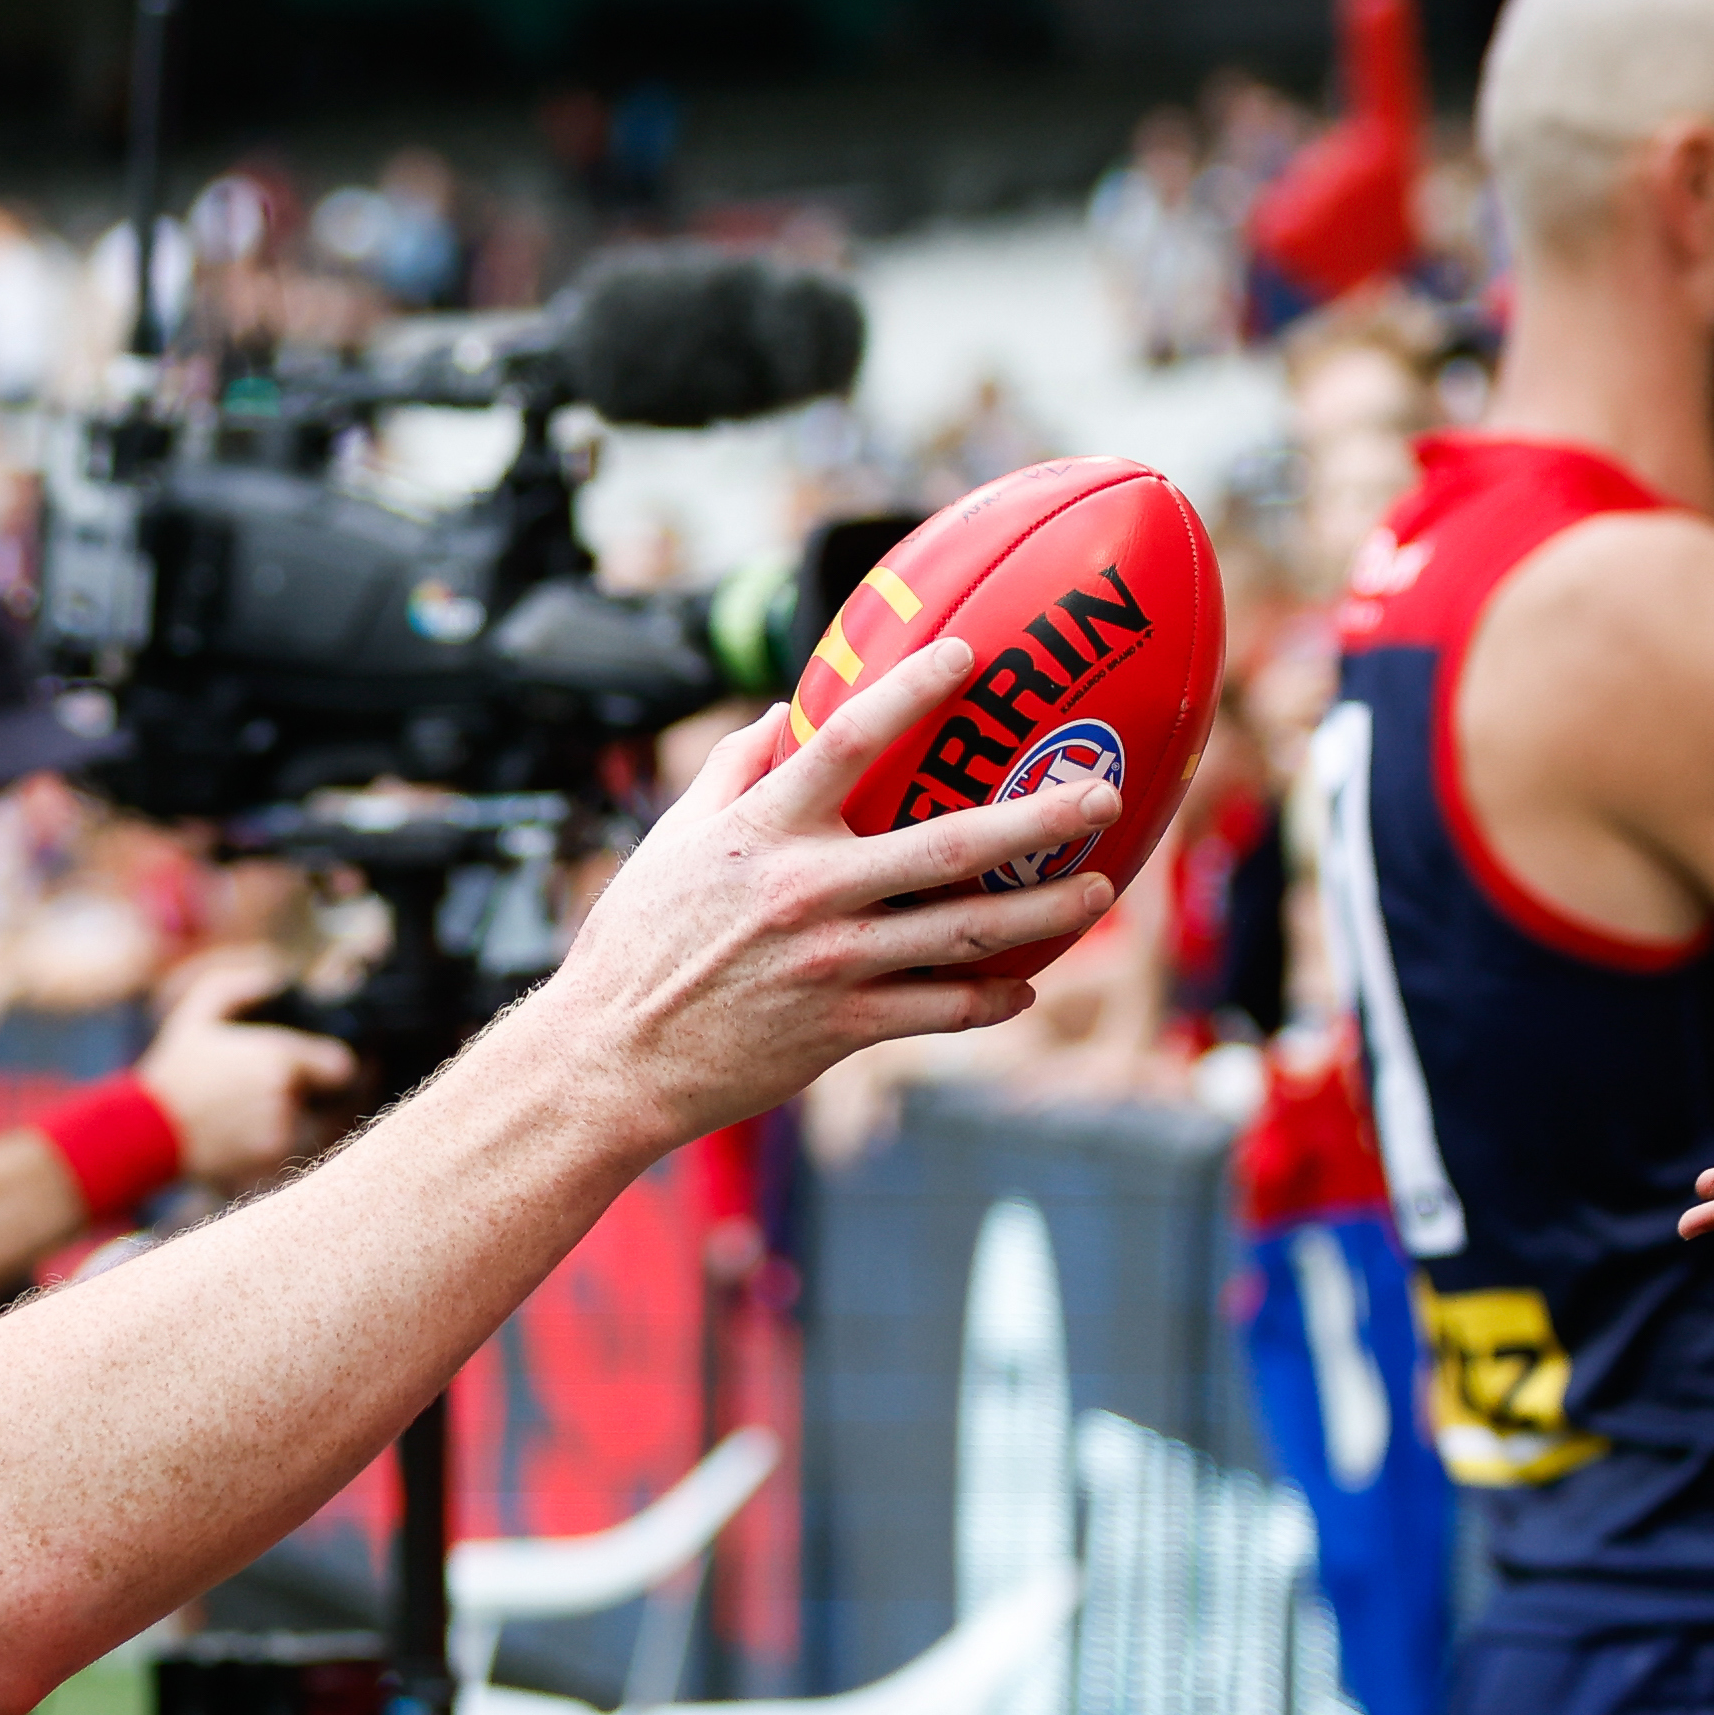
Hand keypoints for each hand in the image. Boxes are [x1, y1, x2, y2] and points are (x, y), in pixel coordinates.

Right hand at [134, 951, 358, 1186]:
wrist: (147, 1133)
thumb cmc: (173, 1072)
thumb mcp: (196, 1016)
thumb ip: (235, 987)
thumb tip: (272, 977)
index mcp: (279, 1059)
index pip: (341, 1067)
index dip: (328, 1067)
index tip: (315, 1069)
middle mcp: (287, 1097)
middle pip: (320, 1097)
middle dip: (300, 1093)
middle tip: (259, 1092)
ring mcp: (280, 1132)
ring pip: (303, 1125)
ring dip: (285, 1120)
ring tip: (241, 1115)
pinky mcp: (268, 1162)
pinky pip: (285, 1150)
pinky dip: (269, 1144)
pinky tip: (237, 1135)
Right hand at [544, 637, 1116, 1147]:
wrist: (613, 1057)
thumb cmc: (639, 941)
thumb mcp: (673, 839)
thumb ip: (733, 768)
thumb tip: (786, 710)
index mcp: (763, 831)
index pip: (844, 740)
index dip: (909, 691)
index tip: (965, 656)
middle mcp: (807, 891)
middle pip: (947, 844)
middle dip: (1037, 817)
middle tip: (1099, 793)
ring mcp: (833, 963)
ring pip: (965, 933)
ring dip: (1044, 912)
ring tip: (1100, 890)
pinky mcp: (843, 1027)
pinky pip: (941, 1009)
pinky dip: (992, 996)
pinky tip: (1026, 982)